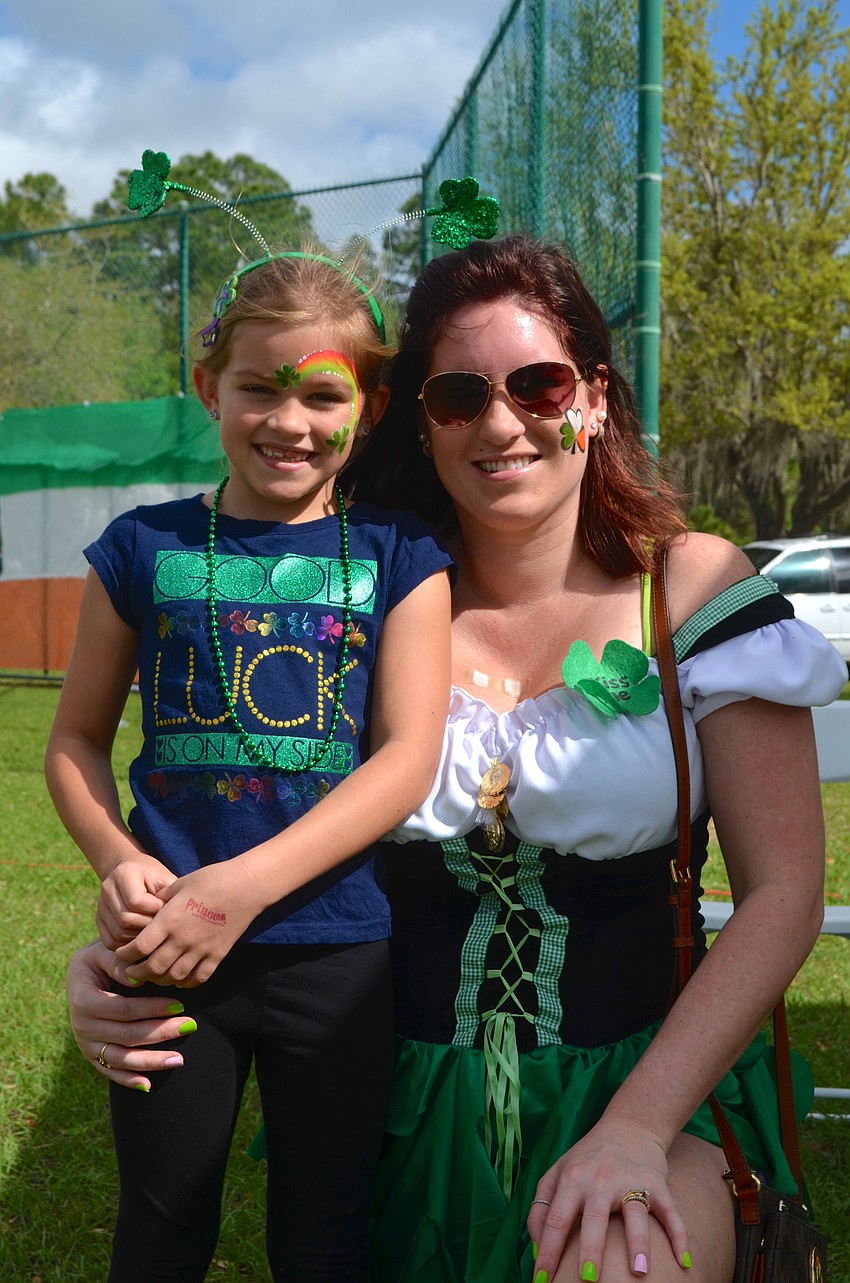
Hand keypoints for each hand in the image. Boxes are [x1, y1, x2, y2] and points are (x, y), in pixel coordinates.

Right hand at [66, 942, 197, 1090]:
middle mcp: (82, 1026)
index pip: (123, 1009)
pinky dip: (128, 1080)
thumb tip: (137, 976)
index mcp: (84, 1000)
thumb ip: (118, 962)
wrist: (80, 975)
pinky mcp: (92, 1055)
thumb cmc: (98, 959)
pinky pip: (110, 1071)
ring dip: (151, 1061)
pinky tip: (149, 1085)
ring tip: (179, 1059)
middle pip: (127, 1035)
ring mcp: (86, 1044)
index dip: (151, 1009)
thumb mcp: (102, 952)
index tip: (179, 1005)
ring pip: (121, 1058)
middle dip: (161, 1032)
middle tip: (191, 1026)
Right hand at [97, 854, 175, 947]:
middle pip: (125, 919)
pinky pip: (110, 942)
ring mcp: (100, 905)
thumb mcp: (165, 880)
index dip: (154, 909)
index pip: (135, 902)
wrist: (135, 873)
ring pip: (118, 933)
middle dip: (147, 926)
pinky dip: (127, 945)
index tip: (166, 907)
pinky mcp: (99, 920)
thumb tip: (170, 921)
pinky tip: (141, 938)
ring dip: (139, 937)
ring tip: (153, 931)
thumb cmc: (156, 878)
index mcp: (123, 874)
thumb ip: (168, 896)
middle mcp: (107, 888)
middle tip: (161, 924)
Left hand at [114, 860, 264, 986]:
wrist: (247, 886)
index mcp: (170, 919)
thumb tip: (148, 908)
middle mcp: (183, 939)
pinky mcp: (218, 955)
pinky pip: (198, 979)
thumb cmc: (212, 879)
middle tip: (131, 972)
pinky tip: (179, 979)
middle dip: (137, 974)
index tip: (121, 953)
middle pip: (153, 968)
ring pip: (173, 977)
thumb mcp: (180, 884)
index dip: (126, 954)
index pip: (139, 947)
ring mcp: (202, 950)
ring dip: (159, 980)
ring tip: (153, 976)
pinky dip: (185, 983)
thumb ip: (161, 899)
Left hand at [526, 1115, 689, 1280]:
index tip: (542, 1281)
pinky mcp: (657, 1183)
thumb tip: (537, 1250)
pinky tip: (682, 1260)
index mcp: (572, 1179)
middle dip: (590, 1250)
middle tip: (586, 1281)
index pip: (556, 1220)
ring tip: (639, 1271)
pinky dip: (679, 1234)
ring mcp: (631, 1180)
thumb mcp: (557, 1173)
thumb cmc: (587, 1158)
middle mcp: (600, 1180)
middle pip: (594, 1218)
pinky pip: (670, 1211)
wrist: (629, 1125)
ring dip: (638, 1242)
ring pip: (635, 1214)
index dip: (548, 1251)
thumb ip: (541, 1207)